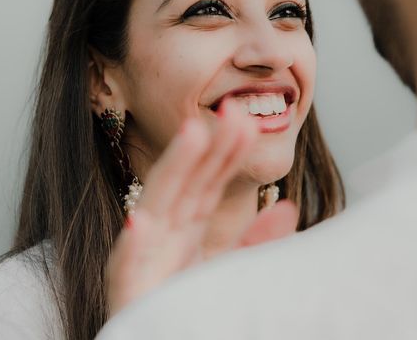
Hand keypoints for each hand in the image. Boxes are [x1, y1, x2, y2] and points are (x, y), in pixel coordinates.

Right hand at [106, 102, 297, 314]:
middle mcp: (166, 234)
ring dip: (173, 170)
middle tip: (232, 110)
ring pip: (158, 206)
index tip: (248, 120)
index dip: (228, 151)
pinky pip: (127, 267)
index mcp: (188, 228)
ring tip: (193, 133)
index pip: (210, 181)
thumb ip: (257, 241)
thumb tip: (288, 207)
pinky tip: (140, 222)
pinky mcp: (128, 291)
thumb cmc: (192, 305)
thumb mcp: (231, 269)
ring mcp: (145, 258)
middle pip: (188, 182)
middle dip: (208, 144)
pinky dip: (133, 245)